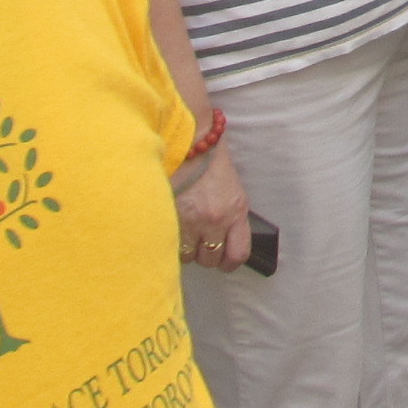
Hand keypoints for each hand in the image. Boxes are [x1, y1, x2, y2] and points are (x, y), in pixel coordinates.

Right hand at [173, 141, 250, 273]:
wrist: (189, 144)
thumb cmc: (210, 166)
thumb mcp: (231, 192)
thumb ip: (230, 220)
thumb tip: (225, 247)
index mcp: (235, 211)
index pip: (238, 254)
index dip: (229, 263)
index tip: (224, 262)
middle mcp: (215, 219)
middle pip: (210, 259)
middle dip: (204, 254)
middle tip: (199, 240)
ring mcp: (191, 220)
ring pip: (187, 256)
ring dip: (185, 248)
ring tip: (184, 230)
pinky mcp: (169, 218)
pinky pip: (169, 245)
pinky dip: (169, 241)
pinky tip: (171, 226)